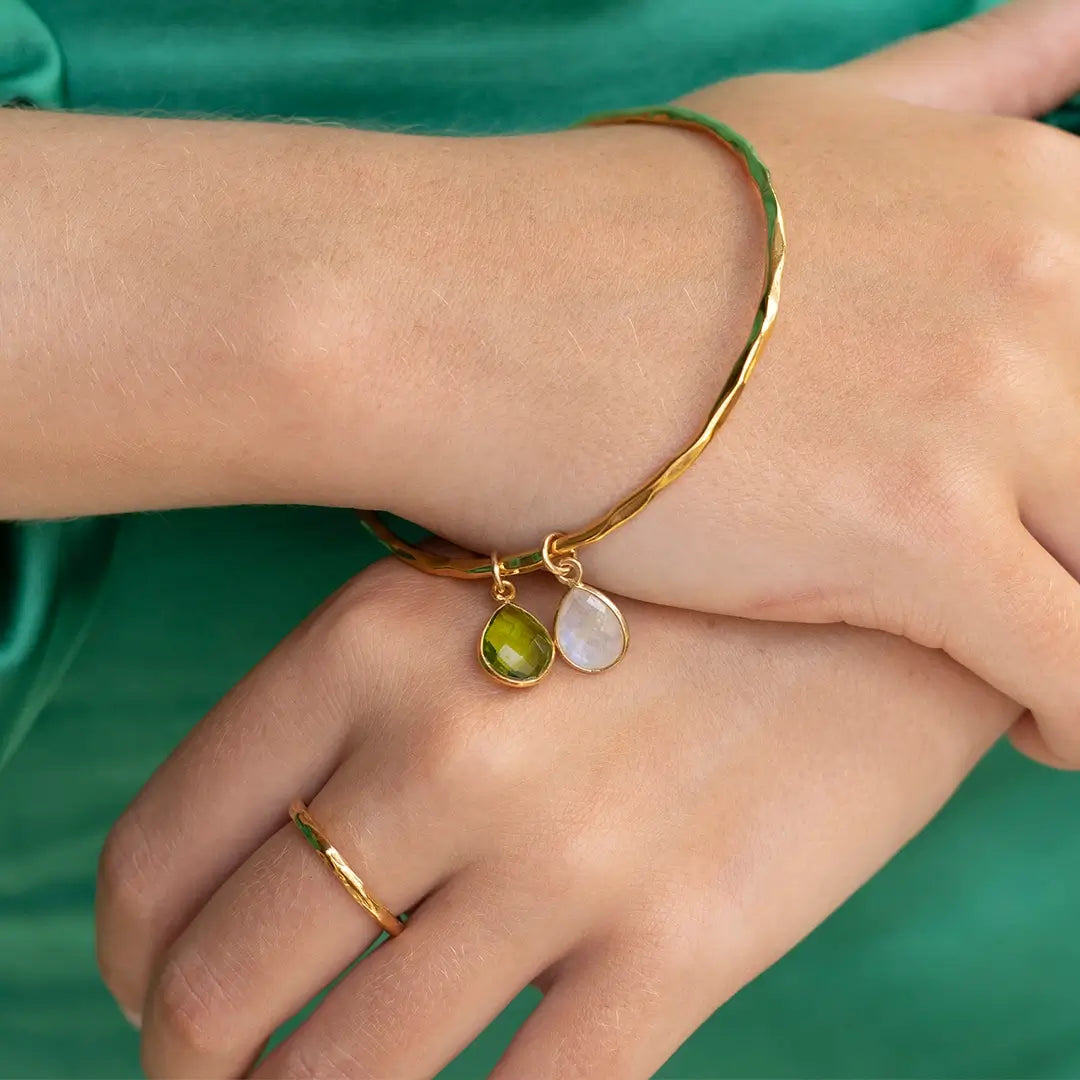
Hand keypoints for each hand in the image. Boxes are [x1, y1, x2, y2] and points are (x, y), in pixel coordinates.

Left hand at [96, 560, 1016, 1077]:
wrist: (871, 589)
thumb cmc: (659, 584)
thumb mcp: (480, 589)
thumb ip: (358, 704)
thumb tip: (253, 852)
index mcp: (368, 641)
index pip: (167, 846)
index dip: (129, 946)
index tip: (142, 978)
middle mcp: (445, 747)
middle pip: (228, 980)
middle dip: (188, 1056)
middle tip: (204, 1071)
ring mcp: (564, 855)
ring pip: (348, 1077)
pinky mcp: (684, 943)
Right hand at [372, 1, 1079, 765]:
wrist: (464, 304)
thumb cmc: (611, 222)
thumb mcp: (818, 112)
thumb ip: (972, 72)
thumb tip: (1079, 22)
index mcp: (1035, 194)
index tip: (1057, 502)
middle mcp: (1044, 288)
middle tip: (1038, 584)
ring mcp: (988, 408)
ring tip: (1036, 671)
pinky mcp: (918, 535)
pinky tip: (1031, 733)